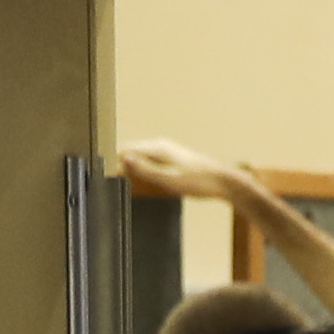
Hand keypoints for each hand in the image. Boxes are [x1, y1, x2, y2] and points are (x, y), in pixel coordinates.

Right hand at [115, 138, 256, 209]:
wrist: (223, 183)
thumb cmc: (198, 182)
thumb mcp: (168, 179)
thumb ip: (145, 169)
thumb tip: (124, 159)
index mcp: (157, 147)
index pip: (126, 150)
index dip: (116, 164)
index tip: (110, 179)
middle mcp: (161, 146)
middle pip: (133, 154)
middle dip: (124, 168)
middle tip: (118, 186)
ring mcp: (169, 152)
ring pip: (143, 159)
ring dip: (136, 171)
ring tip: (130, 187)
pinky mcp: (174, 160)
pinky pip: (153, 164)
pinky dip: (147, 174)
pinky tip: (148, 186)